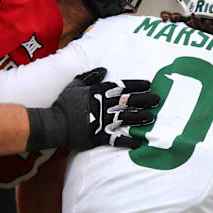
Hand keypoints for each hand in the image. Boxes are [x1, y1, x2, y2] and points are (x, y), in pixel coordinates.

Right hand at [26, 67, 159, 151]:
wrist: (54, 124)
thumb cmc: (64, 104)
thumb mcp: (75, 84)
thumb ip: (91, 76)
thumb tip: (104, 69)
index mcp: (99, 93)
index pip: (122, 87)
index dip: (136, 85)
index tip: (149, 84)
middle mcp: (103, 106)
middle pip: (128, 102)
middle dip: (144, 100)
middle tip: (158, 99)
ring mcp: (102, 122)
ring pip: (126, 119)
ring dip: (140, 118)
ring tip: (152, 118)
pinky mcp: (98, 136)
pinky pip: (116, 140)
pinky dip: (127, 142)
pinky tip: (138, 143)